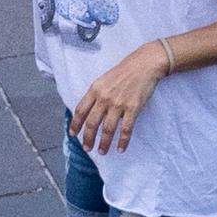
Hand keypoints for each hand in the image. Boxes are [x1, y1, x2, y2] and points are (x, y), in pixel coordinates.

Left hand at [68, 40, 166, 154]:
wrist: (144, 65)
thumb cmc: (124, 71)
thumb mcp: (104, 80)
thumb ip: (96, 95)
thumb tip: (89, 112)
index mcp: (95, 89)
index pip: (81, 110)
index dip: (75, 124)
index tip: (73, 134)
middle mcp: (104, 98)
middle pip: (92, 123)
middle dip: (87, 138)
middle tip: (87, 148)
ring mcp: (118, 103)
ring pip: (107, 129)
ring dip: (104, 143)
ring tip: (102, 152)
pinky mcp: (132, 108)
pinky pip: (126, 129)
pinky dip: (123, 141)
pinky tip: (121, 149)